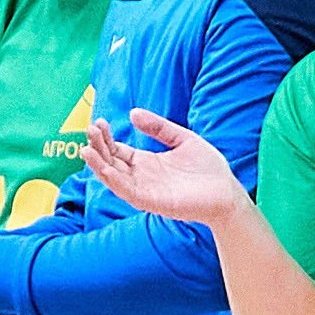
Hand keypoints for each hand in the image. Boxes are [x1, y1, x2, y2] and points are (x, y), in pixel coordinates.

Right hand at [73, 105, 254, 224]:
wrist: (227, 191)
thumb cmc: (208, 168)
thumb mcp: (182, 139)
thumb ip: (159, 127)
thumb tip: (132, 113)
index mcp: (147, 162)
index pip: (117, 150)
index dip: (106, 137)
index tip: (98, 122)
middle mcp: (141, 176)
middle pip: (111, 161)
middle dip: (98, 146)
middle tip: (89, 129)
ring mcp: (145, 190)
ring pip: (114, 178)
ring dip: (99, 165)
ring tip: (86, 149)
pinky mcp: (152, 202)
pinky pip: (128, 192)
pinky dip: (114, 181)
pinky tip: (106, 168)